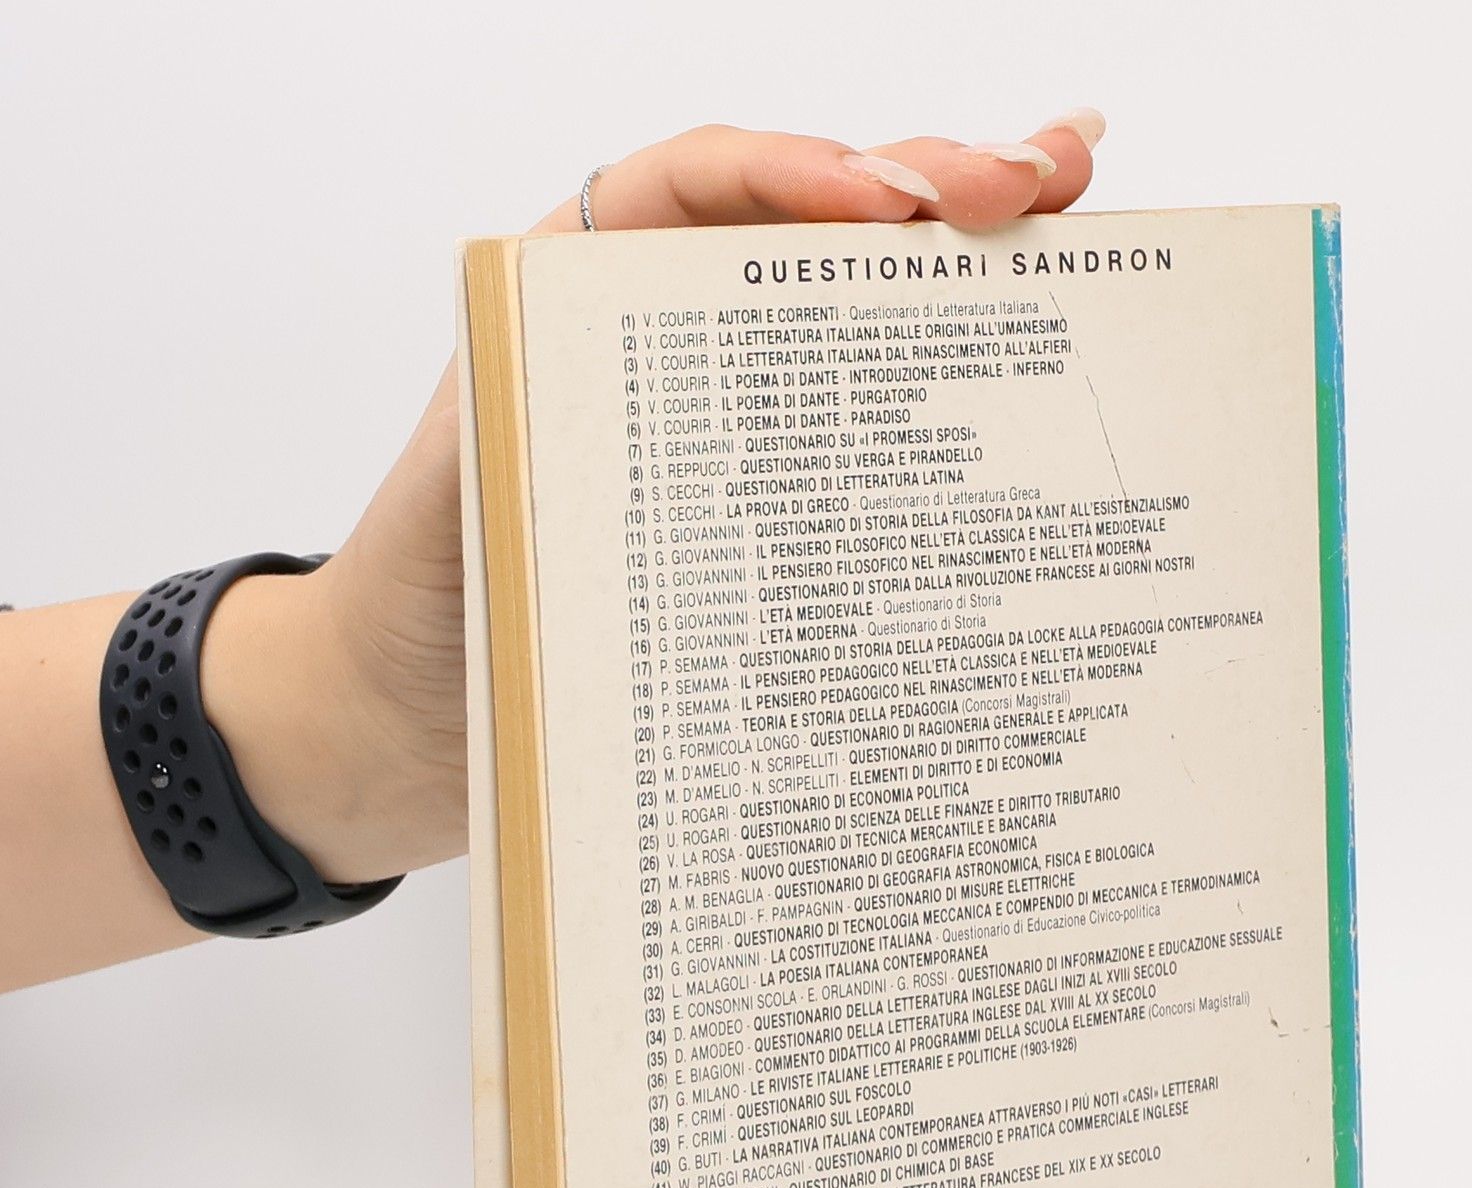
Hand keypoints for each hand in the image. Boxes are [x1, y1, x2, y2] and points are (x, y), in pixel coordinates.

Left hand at [309, 115, 1104, 869]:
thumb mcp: (455, 501)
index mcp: (579, 303)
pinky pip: (863, 442)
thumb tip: (603, 399)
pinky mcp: (766, 514)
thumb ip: (514, 431)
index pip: (697, 192)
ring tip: (1067, 227)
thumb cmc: (413, 608)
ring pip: (857, 321)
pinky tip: (1027, 375)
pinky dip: (946, 405)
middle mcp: (664, 346)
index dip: (798, 175)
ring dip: (962, 272)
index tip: (892, 204)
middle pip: (809, 235)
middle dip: (934, 189)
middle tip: (1049, 180)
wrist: (404, 729)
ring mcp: (727, 427)